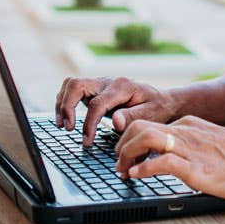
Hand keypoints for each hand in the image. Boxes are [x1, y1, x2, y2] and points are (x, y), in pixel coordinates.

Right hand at [54, 76, 179, 145]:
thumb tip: (115, 122)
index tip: (87, 141)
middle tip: (68, 128)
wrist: (162, 100)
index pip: (97, 103)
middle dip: (67, 106)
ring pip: (71, 84)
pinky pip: (73, 90)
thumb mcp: (151, 114)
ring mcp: (100, 84)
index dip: (88, 124)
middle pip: (76, 85)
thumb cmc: (157, 108)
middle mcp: (107, 82)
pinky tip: (67, 119)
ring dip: (62, 103)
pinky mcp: (95, 90)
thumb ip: (132, 117)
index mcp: (122, 87)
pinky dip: (65, 102)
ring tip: (64, 125)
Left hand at [113, 116, 224, 202]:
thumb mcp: (214, 144)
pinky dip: (143, 169)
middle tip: (118, 166)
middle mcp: (187, 131)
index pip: (149, 123)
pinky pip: (162, 162)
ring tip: (123, 171)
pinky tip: (137, 177)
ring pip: (145, 137)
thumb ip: (193, 146)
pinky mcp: (197, 169)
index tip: (125, 157)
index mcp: (191, 124)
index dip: (129, 140)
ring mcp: (192, 148)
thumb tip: (174, 158)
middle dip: (121, 145)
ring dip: (126, 155)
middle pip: (139, 126)